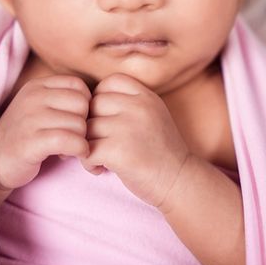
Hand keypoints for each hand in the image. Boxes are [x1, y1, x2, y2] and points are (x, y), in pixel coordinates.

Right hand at [0, 75, 90, 190]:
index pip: (79, 86)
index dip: (85, 105)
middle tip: (72, 137)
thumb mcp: (41, 106)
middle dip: (84, 124)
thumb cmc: (27, 133)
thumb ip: (64, 98)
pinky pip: (69, 141)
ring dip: (80, 140)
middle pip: (82, 105)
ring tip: (66, 147)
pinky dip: (78, 150)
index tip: (75, 120)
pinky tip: (68, 155)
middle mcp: (33, 98)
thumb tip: (100, 102)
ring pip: (78, 124)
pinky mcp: (30, 142)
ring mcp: (30, 119)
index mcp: (38, 85)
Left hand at [81, 73, 190, 207]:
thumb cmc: (160, 150)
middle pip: (93, 104)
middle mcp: (138, 107)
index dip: (100, 99)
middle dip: (90, 124)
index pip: (109, 82)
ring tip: (98, 159)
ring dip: (86, 145)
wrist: (179, 181)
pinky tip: (99, 169)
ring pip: (86, 128)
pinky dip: (87, 163)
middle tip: (97, 142)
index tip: (105, 119)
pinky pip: (86, 149)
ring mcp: (128, 127)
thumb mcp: (152, 113)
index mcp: (145, 95)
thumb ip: (128, 101)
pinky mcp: (118, 151)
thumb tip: (86, 100)